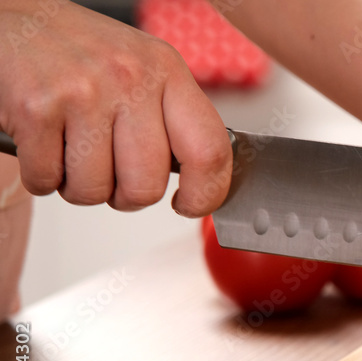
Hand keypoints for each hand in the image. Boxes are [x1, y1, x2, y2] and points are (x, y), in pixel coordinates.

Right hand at [0, 1, 231, 215]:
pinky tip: (43, 144)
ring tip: (73, 153)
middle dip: (126, 197)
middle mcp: (130, 80)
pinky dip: (41, 176)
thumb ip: (174, 119)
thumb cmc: (85, 54)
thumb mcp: (145, 69)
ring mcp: (83, 93)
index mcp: (167, 71)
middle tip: (112, 178)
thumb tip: (201, 179)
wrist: (17, 20)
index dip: (206, 193)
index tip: (190, 205)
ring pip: (95, 190)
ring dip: (79, 187)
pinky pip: (46, 179)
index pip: (209, 150)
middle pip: (146, 186)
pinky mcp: (36, 108)